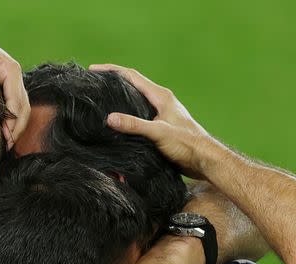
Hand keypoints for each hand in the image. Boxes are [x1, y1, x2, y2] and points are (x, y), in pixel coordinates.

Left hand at [0, 23, 29, 148]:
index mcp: (8, 67)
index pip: (17, 96)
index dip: (13, 118)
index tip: (7, 135)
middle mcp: (13, 76)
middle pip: (23, 106)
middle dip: (17, 127)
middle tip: (7, 147)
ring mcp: (9, 84)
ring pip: (20, 109)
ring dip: (15, 128)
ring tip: (6, 146)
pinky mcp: (2, 90)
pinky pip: (11, 108)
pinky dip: (10, 123)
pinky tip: (2, 137)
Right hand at [89, 64, 222, 179]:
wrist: (203, 159)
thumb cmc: (186, 144)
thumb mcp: (158, 133)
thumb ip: (134, 125)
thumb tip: (110, 118)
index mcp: (160, 96)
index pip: (132, 76)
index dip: (112, 71)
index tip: (93, 70)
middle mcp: (159, 102)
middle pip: (131, 86)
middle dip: (112, 83)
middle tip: (93, 85)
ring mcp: (159, 114)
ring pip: (134, 102)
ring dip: (118, 100)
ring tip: (100, 102)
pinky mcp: (159, 127)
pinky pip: (137, 116)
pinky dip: (125, 115)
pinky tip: (116, 124)